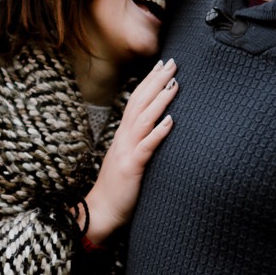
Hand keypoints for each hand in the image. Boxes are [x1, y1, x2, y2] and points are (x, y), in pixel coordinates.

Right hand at [81, 59, 178, 242]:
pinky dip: (159, 132)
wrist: (100, 212)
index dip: (148, 81)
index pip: (135, 100)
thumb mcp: (128, 158)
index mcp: (123, 134)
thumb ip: (138, 142)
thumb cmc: (117, 188)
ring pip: (144, 119)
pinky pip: (146, 147)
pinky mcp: (132, 167)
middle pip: (139, 102)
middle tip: (172, 62)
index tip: (161, 65)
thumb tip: (153, 127)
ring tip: (175, 84)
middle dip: (156, 81)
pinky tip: (171, 121)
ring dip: (160, 100)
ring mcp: (127, 151)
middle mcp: (123, 138)